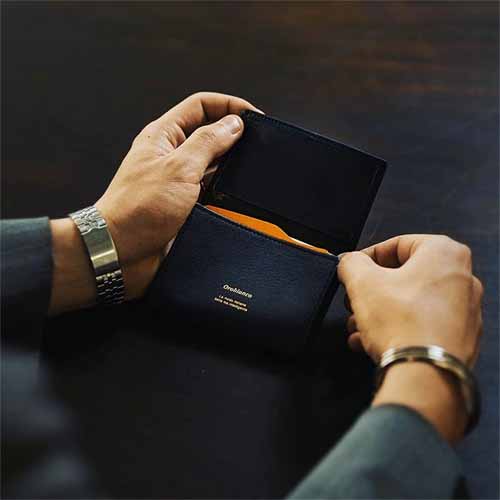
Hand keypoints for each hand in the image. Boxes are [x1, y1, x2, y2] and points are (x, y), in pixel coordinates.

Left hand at [49, 92, 260, 313]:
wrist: (120, 251)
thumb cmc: (138, 209)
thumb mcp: (179, 168)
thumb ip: (208, 143)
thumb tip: (233, 124)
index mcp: (164, 135)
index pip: (200, 105)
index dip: (228, 106)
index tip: (253, 117)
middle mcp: (170, 154)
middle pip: (208, 132)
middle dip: (233, 134)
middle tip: (257, 143)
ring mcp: (177, 179)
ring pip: (211, 162)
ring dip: (230, 163)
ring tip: (249, 168)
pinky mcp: (183, 203)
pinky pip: (210, 189)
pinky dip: (224, 188)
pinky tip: (236, 193)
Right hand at [337, 235, 483, 441]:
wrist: (426, 375)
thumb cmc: (400, 321)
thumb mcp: (362, 282)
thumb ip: (351, 263)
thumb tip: (350, 262)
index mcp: (445, 253)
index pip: (397, 244)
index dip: (366, 257)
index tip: (351, 271)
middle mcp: (462, 279)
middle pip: (403, 276)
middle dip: (371, 290)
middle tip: (352, 301)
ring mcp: (464, 311)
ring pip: (410, 302)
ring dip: (378, 311)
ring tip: (356, 326)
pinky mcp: (459, 338)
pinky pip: (421, 324)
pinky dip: (395, 328)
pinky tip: (369, 341)